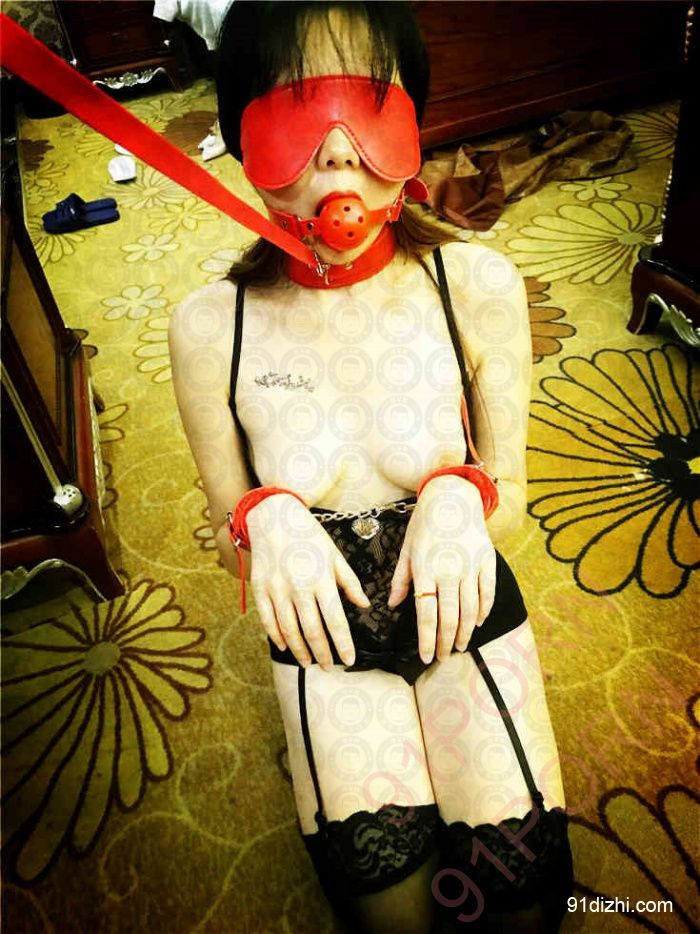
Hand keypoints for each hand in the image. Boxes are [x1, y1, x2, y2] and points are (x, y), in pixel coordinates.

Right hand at [246, 494, 368, 669]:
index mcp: (321, 579)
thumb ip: (349, 582)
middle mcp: (298, 587)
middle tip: (329, 668)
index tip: (349, 659)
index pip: (335, 621)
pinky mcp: (260, 589)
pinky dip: (277, 637)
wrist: (273, 516)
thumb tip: (364, 605)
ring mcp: (276, 589)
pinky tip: (286, 646)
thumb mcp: (334, 554)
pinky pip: (268, 620)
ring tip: (309, 663)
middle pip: (312, 630)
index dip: (343, 644)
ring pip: (289, 630)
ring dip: (300, 651)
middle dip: (322, 654)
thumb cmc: (308, 535)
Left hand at [387, 475, 495, 663]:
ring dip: (465, 632)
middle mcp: (448, 571)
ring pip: (470, 610)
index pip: (426, 615)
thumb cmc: (425, 525)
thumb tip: (392, 606)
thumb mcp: (407, 550)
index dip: (427, 640)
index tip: (426, 657)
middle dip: (446, 643)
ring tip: (460, 646)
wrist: (452, 496)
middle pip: (449, 618)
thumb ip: (401, 580)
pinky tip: (477, 623)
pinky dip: (483, 612)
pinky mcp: (487, 561)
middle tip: (443, 658)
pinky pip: (487, 593)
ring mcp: (470, 567)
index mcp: (425, 570)